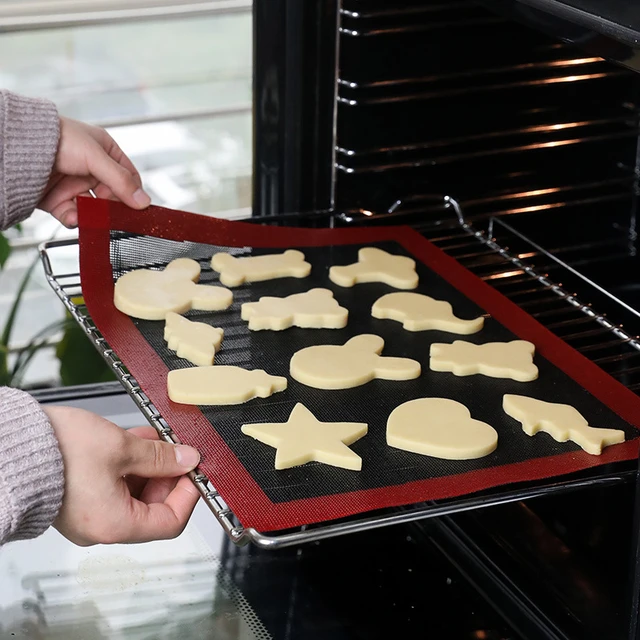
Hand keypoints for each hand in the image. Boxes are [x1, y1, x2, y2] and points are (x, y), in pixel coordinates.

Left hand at [38, 117, 150, 227]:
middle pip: (112, 196)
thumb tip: (143, 201)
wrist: (18, 147)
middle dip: (112, 208)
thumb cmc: (55, 137)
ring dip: (94, 216)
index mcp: (104, 152)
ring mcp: (74, 185)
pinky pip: (75, 215)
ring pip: (94, 209)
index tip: (137, 208)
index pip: (128, 177)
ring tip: (91, 217)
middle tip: (116, 217)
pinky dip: (76, 219)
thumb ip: (121, 181)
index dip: (133, 193)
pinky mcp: (59, 199)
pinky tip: (75, 217)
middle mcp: (91, 169)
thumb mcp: (96, 157)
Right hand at [44, 406, 200, 545]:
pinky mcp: (79, 499)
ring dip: (148, 465)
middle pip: (152, 507)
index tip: (194, 470)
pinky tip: (134, 440)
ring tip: (153, 437)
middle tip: (175, 449)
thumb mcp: (122, 447)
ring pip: (134, 493)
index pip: (171, 522)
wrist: (12, 446)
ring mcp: (89, 514)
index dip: (188, 494)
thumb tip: (188, 460)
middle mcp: (101, 527)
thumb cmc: (59, 451)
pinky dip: (128, 465)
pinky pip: (113, 486)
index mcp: (115, 524)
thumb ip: (161, 457)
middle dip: (168, 474)